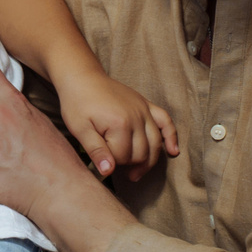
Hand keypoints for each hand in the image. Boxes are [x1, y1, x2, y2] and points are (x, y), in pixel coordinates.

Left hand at [59, 70, 180, 180]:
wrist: (82, 77)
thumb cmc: (77, 103)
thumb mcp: (80, 129)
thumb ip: (96, 151)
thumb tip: (108, 171)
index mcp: (119, 124)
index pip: (123, 157)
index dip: (112, 163)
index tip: (100, 160)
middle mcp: (137, 117)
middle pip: (141, 153)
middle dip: (130, 165)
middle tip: (117, 170)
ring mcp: (144, 110)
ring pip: (155, 143)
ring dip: (149, 161)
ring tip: (135, 174)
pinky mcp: (146, 104)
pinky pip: (165, 121)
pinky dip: (172, 136)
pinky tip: (173, 151)